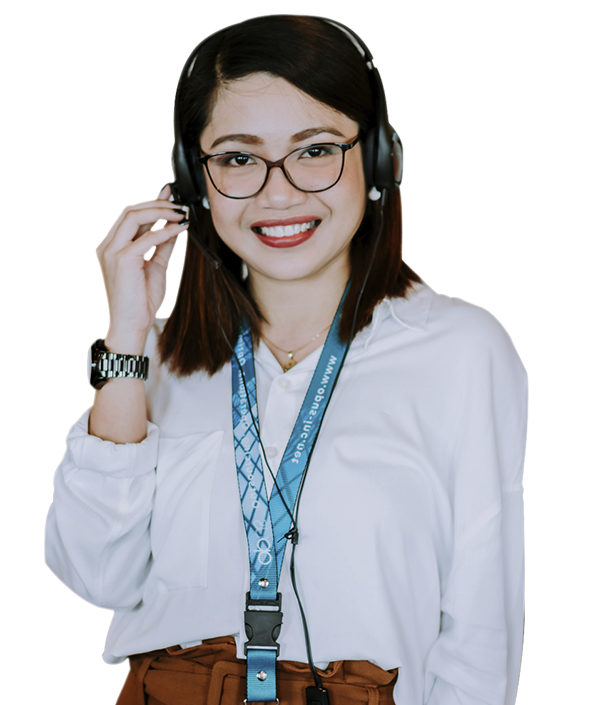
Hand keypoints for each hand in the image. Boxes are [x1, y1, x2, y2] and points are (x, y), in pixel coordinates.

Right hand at [95, 185, 188, 353]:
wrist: (132, 324)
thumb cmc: (140, 301)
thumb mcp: (154, 267)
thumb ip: (161, 246)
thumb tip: (173, 227)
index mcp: (112, 247)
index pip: (130, 216)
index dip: (151, 203)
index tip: (169, 195)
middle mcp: (108, 247)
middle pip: (131, 211)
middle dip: (157, 204)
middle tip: (178, 204)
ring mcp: (112, 252)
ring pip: (134, 217)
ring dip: (160, 212)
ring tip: (180, 213)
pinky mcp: (122, 259)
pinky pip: (147, 237)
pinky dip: (165, 230)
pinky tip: (179, 228)